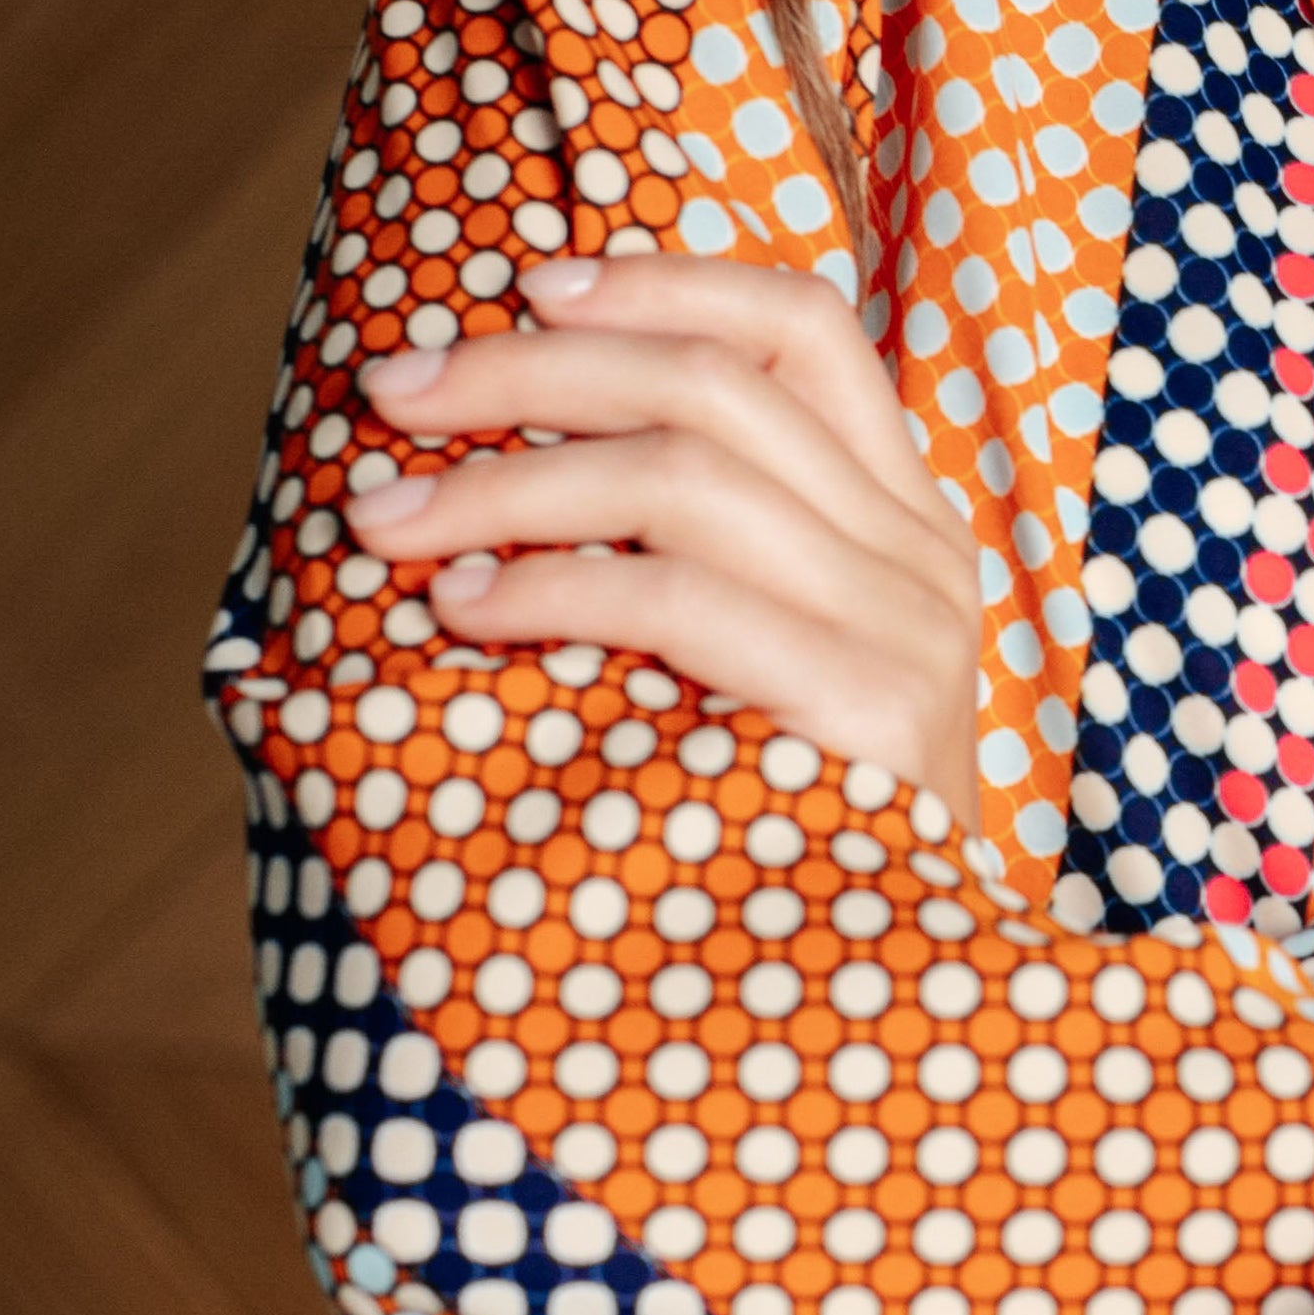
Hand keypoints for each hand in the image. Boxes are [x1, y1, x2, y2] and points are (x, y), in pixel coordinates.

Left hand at [348, 253, 979, 798]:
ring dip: (507, 477)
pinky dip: (549, 586)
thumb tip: (489, 457)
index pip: (807, 329)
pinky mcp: (877, 714)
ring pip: (687, 473)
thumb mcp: (758, 676)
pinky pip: (683, 599)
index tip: (525, 284)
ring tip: (388, 521)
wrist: (892, 1035)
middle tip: (388, 397)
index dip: (663, 280)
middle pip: (716, 381)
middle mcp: (926, 560)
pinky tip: (462, 609)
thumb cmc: (778, 843)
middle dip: (527, 370)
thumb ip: (692, 563)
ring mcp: (914, 632)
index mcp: (906, 525)